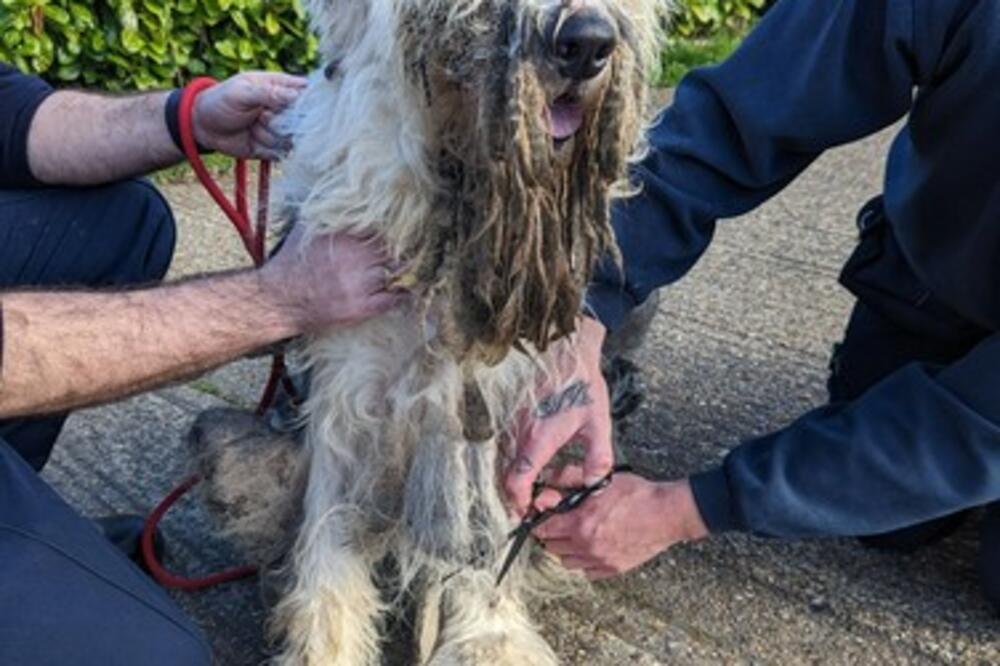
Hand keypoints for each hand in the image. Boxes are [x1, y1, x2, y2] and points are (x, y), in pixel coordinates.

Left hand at [193, 71, 306, 159]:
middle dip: (280, 121)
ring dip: (270, 136)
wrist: (203, 126)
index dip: (305, 103)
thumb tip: (295, 96)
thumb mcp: (241, 92)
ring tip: (252, 127)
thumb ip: (268, 93)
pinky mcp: (276, 148)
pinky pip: (283, 154)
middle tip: (261, 116)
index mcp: (282, 88)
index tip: (286, 106)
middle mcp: (287, 109)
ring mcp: (283, 130)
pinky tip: (254, 141)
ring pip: (292, 139)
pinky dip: (267, 150)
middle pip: (303, 121)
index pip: (308, 94)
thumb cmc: (220, 100)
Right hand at [261, 226, 406, 332]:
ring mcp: (360, 284)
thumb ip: (330, 212)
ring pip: (398, 272)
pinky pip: (394, 299)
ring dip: (405, 270)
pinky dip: (404, 294)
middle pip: (394, 250)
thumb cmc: (292, 262)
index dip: (397, 230)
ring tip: (412, 269)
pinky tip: (409, 290)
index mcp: (345, 236)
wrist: (278, 299)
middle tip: (411, 250)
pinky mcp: (362, 307)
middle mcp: (355, 258)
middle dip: (403, 250)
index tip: (404, 231)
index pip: (384, 228)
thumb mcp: (307, 228)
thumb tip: (346, 194)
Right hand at [503, 316, 613, 514]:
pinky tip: (535, 468)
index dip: (519, 502)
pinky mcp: (515, 419)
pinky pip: (508, 449)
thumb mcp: (598, 425)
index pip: (518, 480)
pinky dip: (516, 465)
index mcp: (540, 439)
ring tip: (538, 491)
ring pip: (505, 463)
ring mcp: (515, 425)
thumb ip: (598, 460)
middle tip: (537, 506)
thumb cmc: (583, 387)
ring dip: (516, 481)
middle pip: (506, 476)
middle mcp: (521, 434)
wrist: (568, 354)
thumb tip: (594, 486)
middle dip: (517, 497)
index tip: (529, 513)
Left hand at [533, 466, 708, 578]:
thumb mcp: (601, 479)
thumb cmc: (636, 494)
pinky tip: (592, 546)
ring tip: (576, 534)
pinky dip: (584, 561)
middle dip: (552, 534)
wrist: (666, 513)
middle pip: (552, 547)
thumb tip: (547, 483)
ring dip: (566, 549)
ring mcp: (600, 560)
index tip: (543, 516)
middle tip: (560, 522)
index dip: (540, 521)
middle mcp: (587, 546)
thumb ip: (569, 479)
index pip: (543, 529)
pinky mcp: (613, 569)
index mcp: (580, 523)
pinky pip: (586, 572)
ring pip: (567, 561)